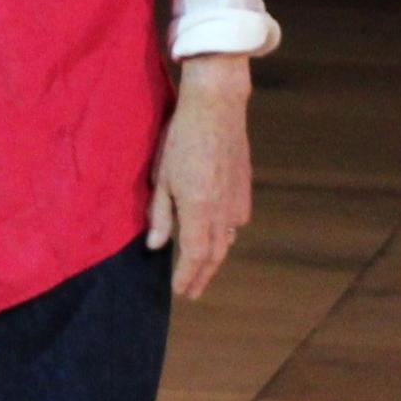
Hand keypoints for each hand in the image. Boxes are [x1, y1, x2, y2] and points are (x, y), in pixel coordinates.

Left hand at [151, 54, 253, 300]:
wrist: (217, 108)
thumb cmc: (181, 139)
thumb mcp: (161, 178)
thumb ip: (160, 215)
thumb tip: (155, 246)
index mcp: (198, 210)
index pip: (193, 256)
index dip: (187, 277)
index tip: (180, 291)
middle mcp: (222, 211)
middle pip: (214, 254)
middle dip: (202, 275)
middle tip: (193, 292)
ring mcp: (237, 200)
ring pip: (227, 239)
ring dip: (214, 258)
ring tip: (202, 270)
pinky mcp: (245, 188)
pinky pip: (236, 222)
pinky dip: (226, 235)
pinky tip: (220, 237)